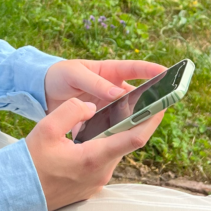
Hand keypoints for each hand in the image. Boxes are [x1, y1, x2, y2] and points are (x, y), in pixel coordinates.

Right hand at [25, 98, 164, 210]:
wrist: (16, 194)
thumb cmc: (30, 162)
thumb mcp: (46, 128)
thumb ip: (72, 111)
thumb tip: (90, 107)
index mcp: (93, 157)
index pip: (133, 138)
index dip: (151, 120)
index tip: (163, 105)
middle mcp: (100, 173)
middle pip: (126, 143)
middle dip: (135, 123)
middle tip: (142, 102)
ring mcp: (96, 182)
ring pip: (113, 152)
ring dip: (114, 135)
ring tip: (112, 115)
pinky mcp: (90, 187)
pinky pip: (102, 162)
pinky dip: (102, 147)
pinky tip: (89, 137)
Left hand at [44, 58, 166, 129]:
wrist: (42, 92)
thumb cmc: (60, 76)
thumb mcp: (75, 74)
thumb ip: (96, 83)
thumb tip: (119, 94)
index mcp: (109, 72)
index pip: (135, 69)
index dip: (152, 70)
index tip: (168, 73)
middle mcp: (112, 89)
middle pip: (136, 96)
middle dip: (149, 102)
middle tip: (161, 108)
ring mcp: (107, 106)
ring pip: (126, 114)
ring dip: (132, 121)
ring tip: (141, 128)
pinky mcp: (99, 121)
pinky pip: (112, 127)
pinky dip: (115, 134)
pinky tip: (117, 141)